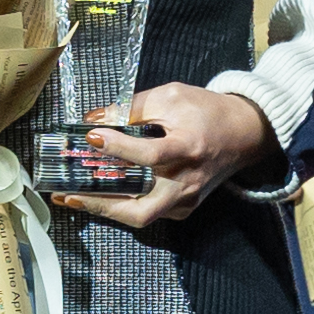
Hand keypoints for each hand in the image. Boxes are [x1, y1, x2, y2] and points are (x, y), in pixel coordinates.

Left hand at [51, 81, 274, 229]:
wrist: (245, 133)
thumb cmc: (207, 111)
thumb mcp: (171, 96)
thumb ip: (133, 107)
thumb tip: (94, 119)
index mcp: (188, 149)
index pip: (150, 155)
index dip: (118, 147)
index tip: (91, 136)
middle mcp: (187, 182)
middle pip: (142, 211)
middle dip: (101, 205)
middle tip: (68, 194)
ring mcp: (186, 200)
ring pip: (141, 217)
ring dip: (105, 208)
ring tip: (72, 195)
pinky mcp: (184, 208)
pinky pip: (148, 212)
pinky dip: (122, 204)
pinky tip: (100, 193)